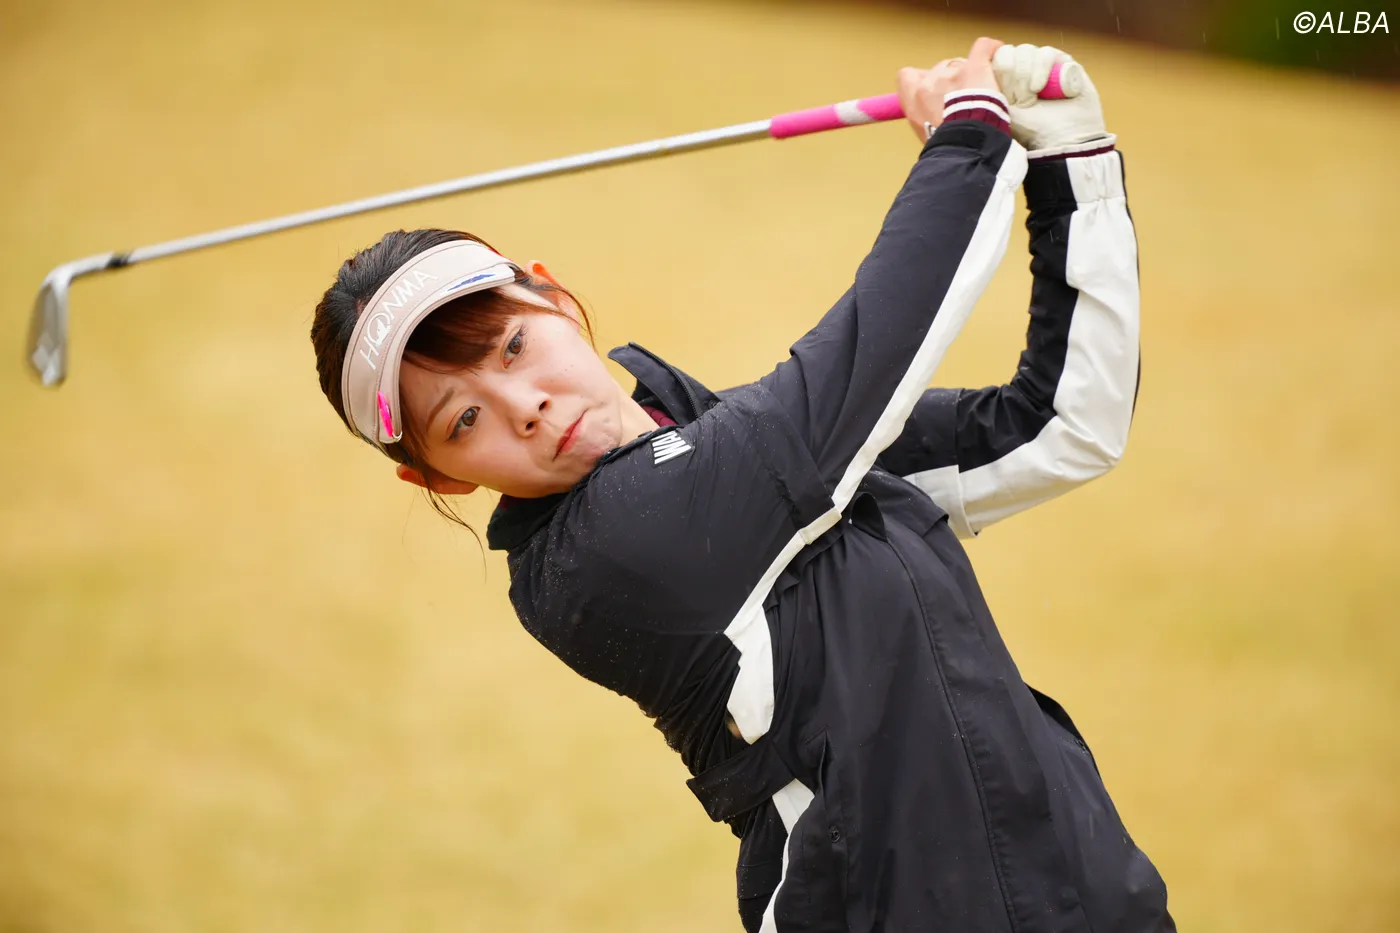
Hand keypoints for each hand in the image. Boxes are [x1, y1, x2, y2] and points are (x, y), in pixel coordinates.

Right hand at [897, 36, 1004, 141]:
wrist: (963, 148)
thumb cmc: (946, 148)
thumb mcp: (924, 137)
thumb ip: (925, 120)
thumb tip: (936, 120)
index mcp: (913, 100)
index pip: (907, 77)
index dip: (920, 80)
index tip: (931, 90)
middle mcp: (929, 83)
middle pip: (939, 70)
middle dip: (951, 80)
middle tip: (964, 99)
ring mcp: (952, 74)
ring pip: (962, 65)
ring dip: (970, 75)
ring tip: (983, 93)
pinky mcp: (974, 68)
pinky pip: (983, 48)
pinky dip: (990, 49)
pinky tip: (997, 51)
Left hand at [992, 44, 1106, 152]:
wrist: (1057, 141)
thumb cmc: (1025, 129)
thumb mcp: (997, 107)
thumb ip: (983, 84)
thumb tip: (969, 58)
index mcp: (1007, 79)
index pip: (995, 56)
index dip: (997, 72)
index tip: (999, 95)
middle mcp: (1025, 70)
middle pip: (1009, 51)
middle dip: (1011, 76)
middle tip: (1017, 99)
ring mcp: (1045, 66)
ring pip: (1026, 50)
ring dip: (1025, 74)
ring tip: (1030, 97)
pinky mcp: (1065, 64)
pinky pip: (1046, 53)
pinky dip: (1041, 69)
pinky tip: (1039, 88)